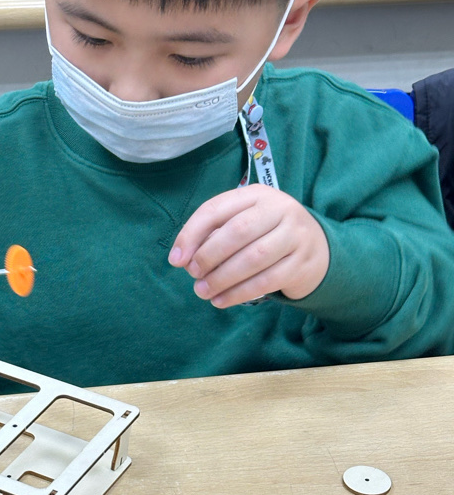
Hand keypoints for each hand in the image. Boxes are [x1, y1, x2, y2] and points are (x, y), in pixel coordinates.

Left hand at [168, 184, 329, 308]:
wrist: (318, 250)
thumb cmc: (267, 235)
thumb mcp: (243, 224)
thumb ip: (213, 235)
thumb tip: (182, 258)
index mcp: (256, 194)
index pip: (216, 209)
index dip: (191, 234)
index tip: (176, 259)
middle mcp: (280, 209)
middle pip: (237, 231)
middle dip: (208, 256)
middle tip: (193, 274)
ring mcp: (295, 235)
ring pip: (253, 257)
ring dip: (222, 278)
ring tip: (203, 291)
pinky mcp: (303, 262)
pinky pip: (267, 280)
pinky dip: (240, 293)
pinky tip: (222, 300)